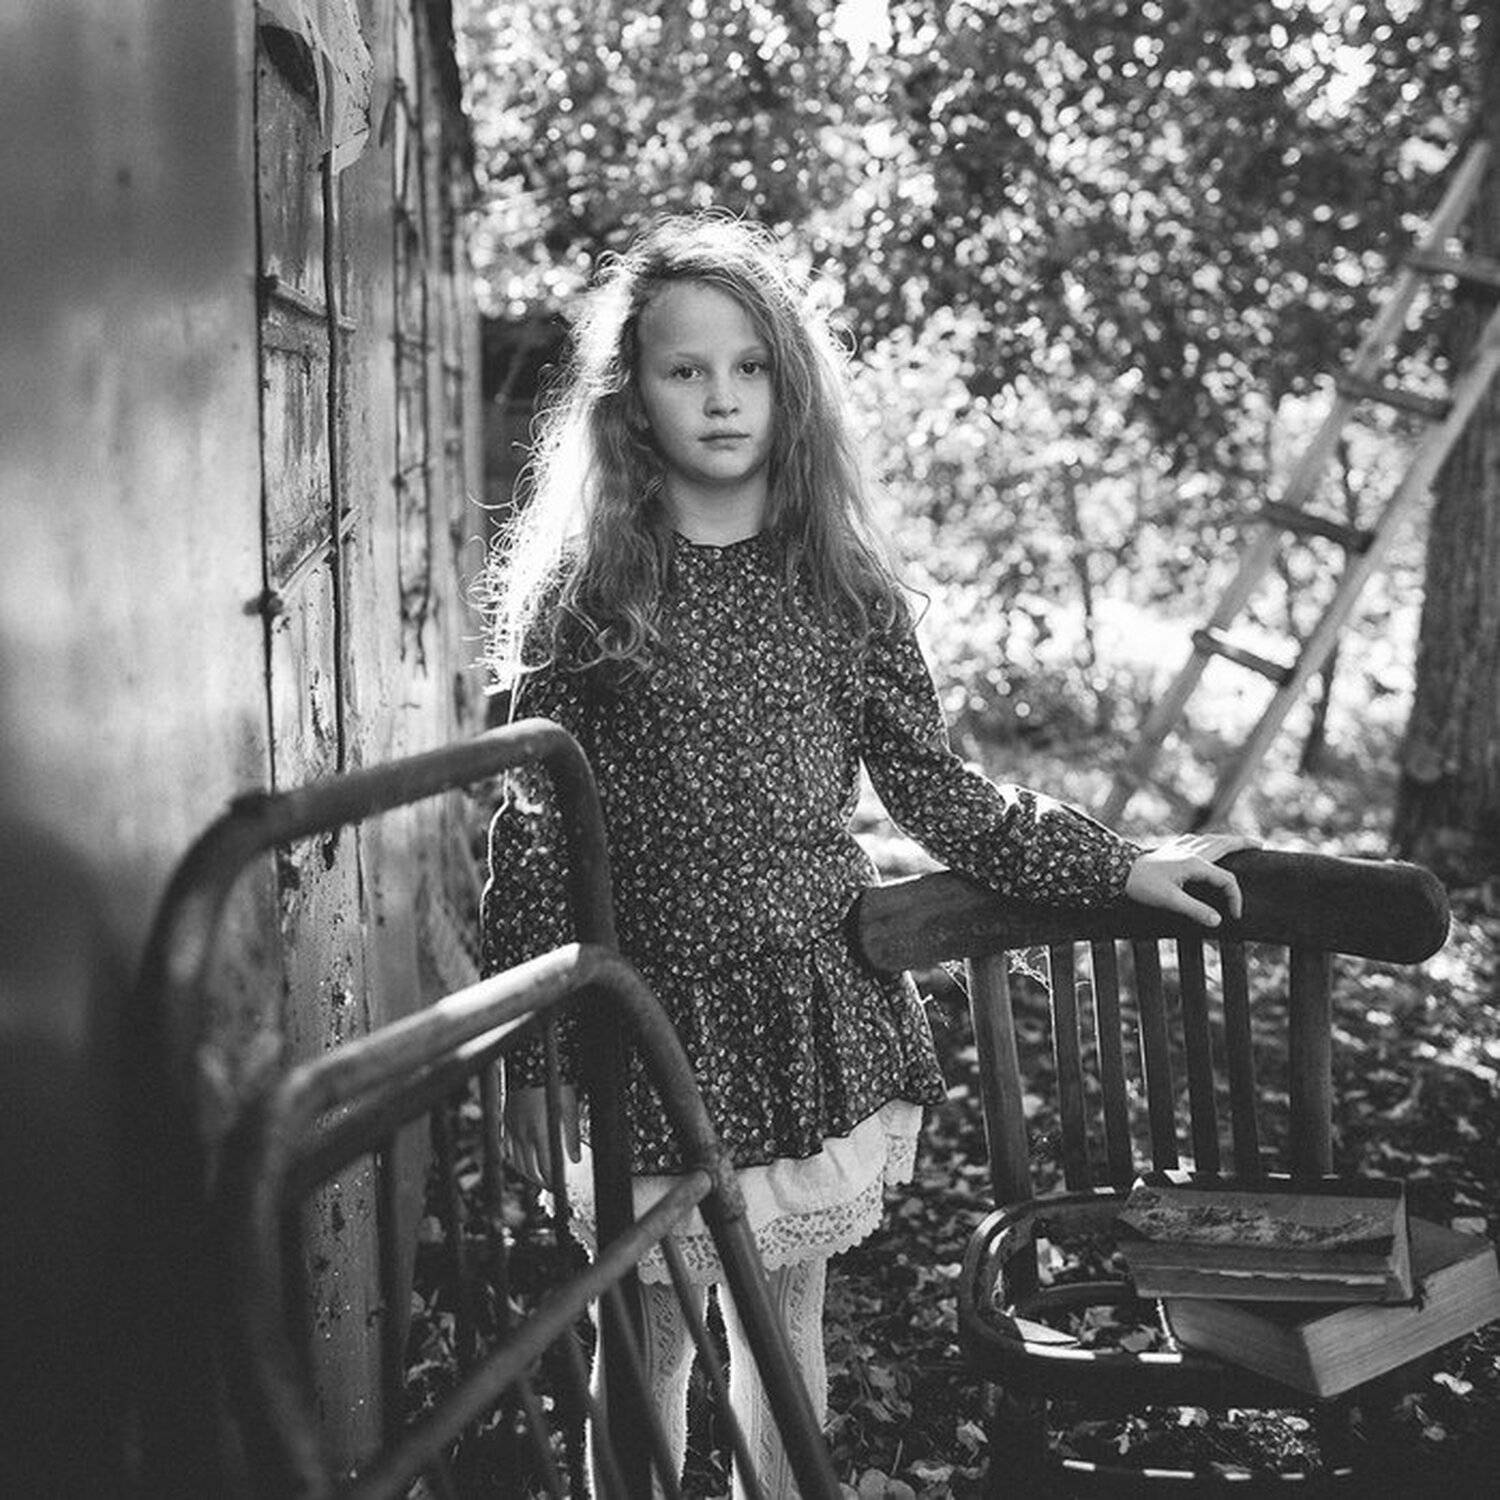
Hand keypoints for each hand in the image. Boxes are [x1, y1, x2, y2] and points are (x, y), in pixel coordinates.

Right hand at [502, 1083, 580, 1185]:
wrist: (530, 1065)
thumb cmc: (553, 1084)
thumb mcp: (569, 1106)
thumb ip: (572, 1135)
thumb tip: (576, 1160)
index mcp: (540, 1132)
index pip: (546, 1168)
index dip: (554, 1182)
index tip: (561, 1189)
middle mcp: (523, 1134)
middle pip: (530, 1170)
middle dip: (542, 1181)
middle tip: (551, 1186)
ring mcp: (512, 1129)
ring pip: (517, 1162)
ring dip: (528, 1174)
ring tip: (539, 1177)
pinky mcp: (506, 1123)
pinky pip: (508, 1150)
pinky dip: (516, 1160)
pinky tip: (524, 1161)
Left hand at [1124, 833, 1259, 927]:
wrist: (1118, 870)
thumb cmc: (1142, 886)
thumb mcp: (1169, 900)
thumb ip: (1195, 910)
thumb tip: (1218, 921)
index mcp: (1195, 864)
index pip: (1226, 879)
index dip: (1234, 898)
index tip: (1233, 916)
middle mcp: (1191, 851)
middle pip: (1224, 844)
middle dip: (1243, 844)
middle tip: (1260, 844)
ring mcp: (1180, 847)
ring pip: (1210, 838)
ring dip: (1227, 838)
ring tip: (1239, 841)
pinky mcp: (1171, 848)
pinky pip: (1196, 839)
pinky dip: (1208, 839)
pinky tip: (1205, 841)